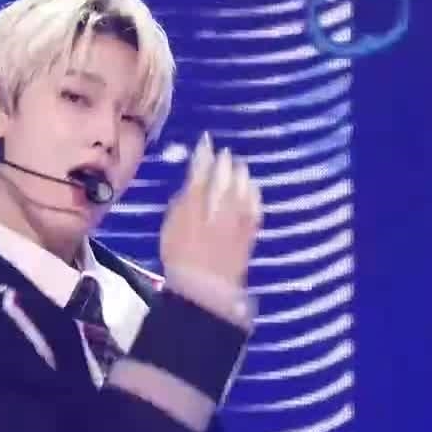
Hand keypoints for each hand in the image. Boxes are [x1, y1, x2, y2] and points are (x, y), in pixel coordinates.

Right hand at [160, 132, 262, 288]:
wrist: (205, 289)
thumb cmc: (181, 255)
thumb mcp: (175, 220)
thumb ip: (189, 191)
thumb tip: (198, 169)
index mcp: (199, 200)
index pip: (205, 170)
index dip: (205, 155)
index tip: (206, 142)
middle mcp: (224, 205)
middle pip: (229, 178)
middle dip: (227, 164)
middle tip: (225, 155)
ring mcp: (240, 221)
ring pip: (245, 191)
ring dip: (243, 177)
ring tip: (241, 168)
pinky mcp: (249, 236)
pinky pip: (255, 209)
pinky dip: (254, 197)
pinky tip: (254, 192)